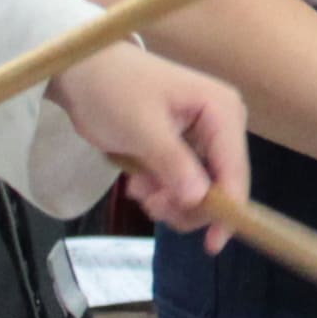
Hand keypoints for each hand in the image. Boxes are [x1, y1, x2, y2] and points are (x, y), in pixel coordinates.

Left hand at [56, 42, 244, 229]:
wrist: (82, 72)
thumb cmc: (113, 92)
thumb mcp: (142, 129)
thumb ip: (174, 164)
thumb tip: (201, 200)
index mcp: (221, 110)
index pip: (234, 168)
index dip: (227, 209)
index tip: (212, 245)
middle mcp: (221, 123)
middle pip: (220, 184)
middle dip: (185, 202)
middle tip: (150, 204)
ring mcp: (203, 136)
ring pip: (199, 189)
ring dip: (168, 199)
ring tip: (138, 189)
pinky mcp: (185, 146)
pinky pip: (183, 182)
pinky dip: (161, 190)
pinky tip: (138, 181)